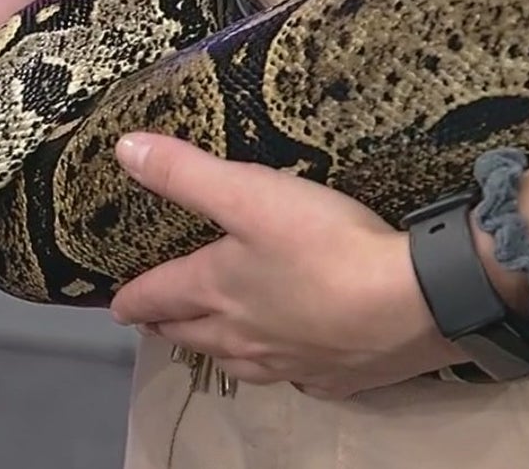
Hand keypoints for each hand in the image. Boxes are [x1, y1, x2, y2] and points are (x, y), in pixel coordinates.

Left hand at [108, 132, 468, 398]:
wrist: (412, 304)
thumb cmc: (323, 244)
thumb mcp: (248, 193)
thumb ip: (186, 172)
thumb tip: (123, 149)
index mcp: (217, 290)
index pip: (159, 296)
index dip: (133, 298)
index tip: (116, 306)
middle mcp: (244, 336)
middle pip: (192, 336)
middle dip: (169, 328)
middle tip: (154, 325)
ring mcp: (290, 364)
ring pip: (237, 362)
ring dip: (215, 352)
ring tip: (209, 345)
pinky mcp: (335, 378)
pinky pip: (293, 379)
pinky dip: (280, 370)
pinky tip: (291, 364)